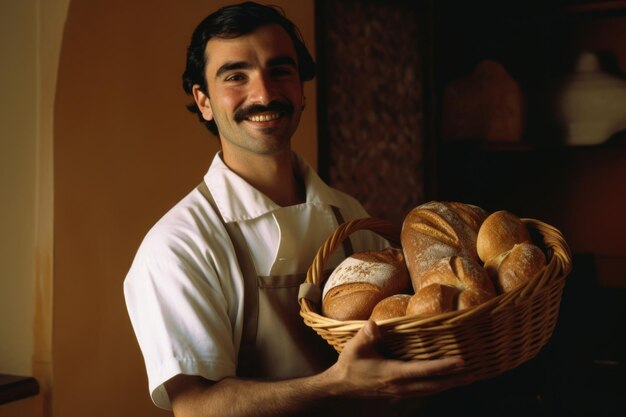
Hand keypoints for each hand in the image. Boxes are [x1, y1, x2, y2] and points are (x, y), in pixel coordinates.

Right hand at [323, 320, 473, 398]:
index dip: (444, 366)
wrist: (341, 386)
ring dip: (450, 384)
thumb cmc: (350, 363)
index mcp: (393, 373)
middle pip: (435, 384)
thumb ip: (367, 335)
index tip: (462, 361)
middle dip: (455, 379)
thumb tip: (374, 324)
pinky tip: (446, 381)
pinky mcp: (400, 393)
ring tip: (468, 377)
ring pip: (432, 390)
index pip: (424, 370)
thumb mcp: (356, 346)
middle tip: (476, 372)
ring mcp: (401, 392)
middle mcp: (401, 386)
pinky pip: (425, 390)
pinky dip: (439, 386)